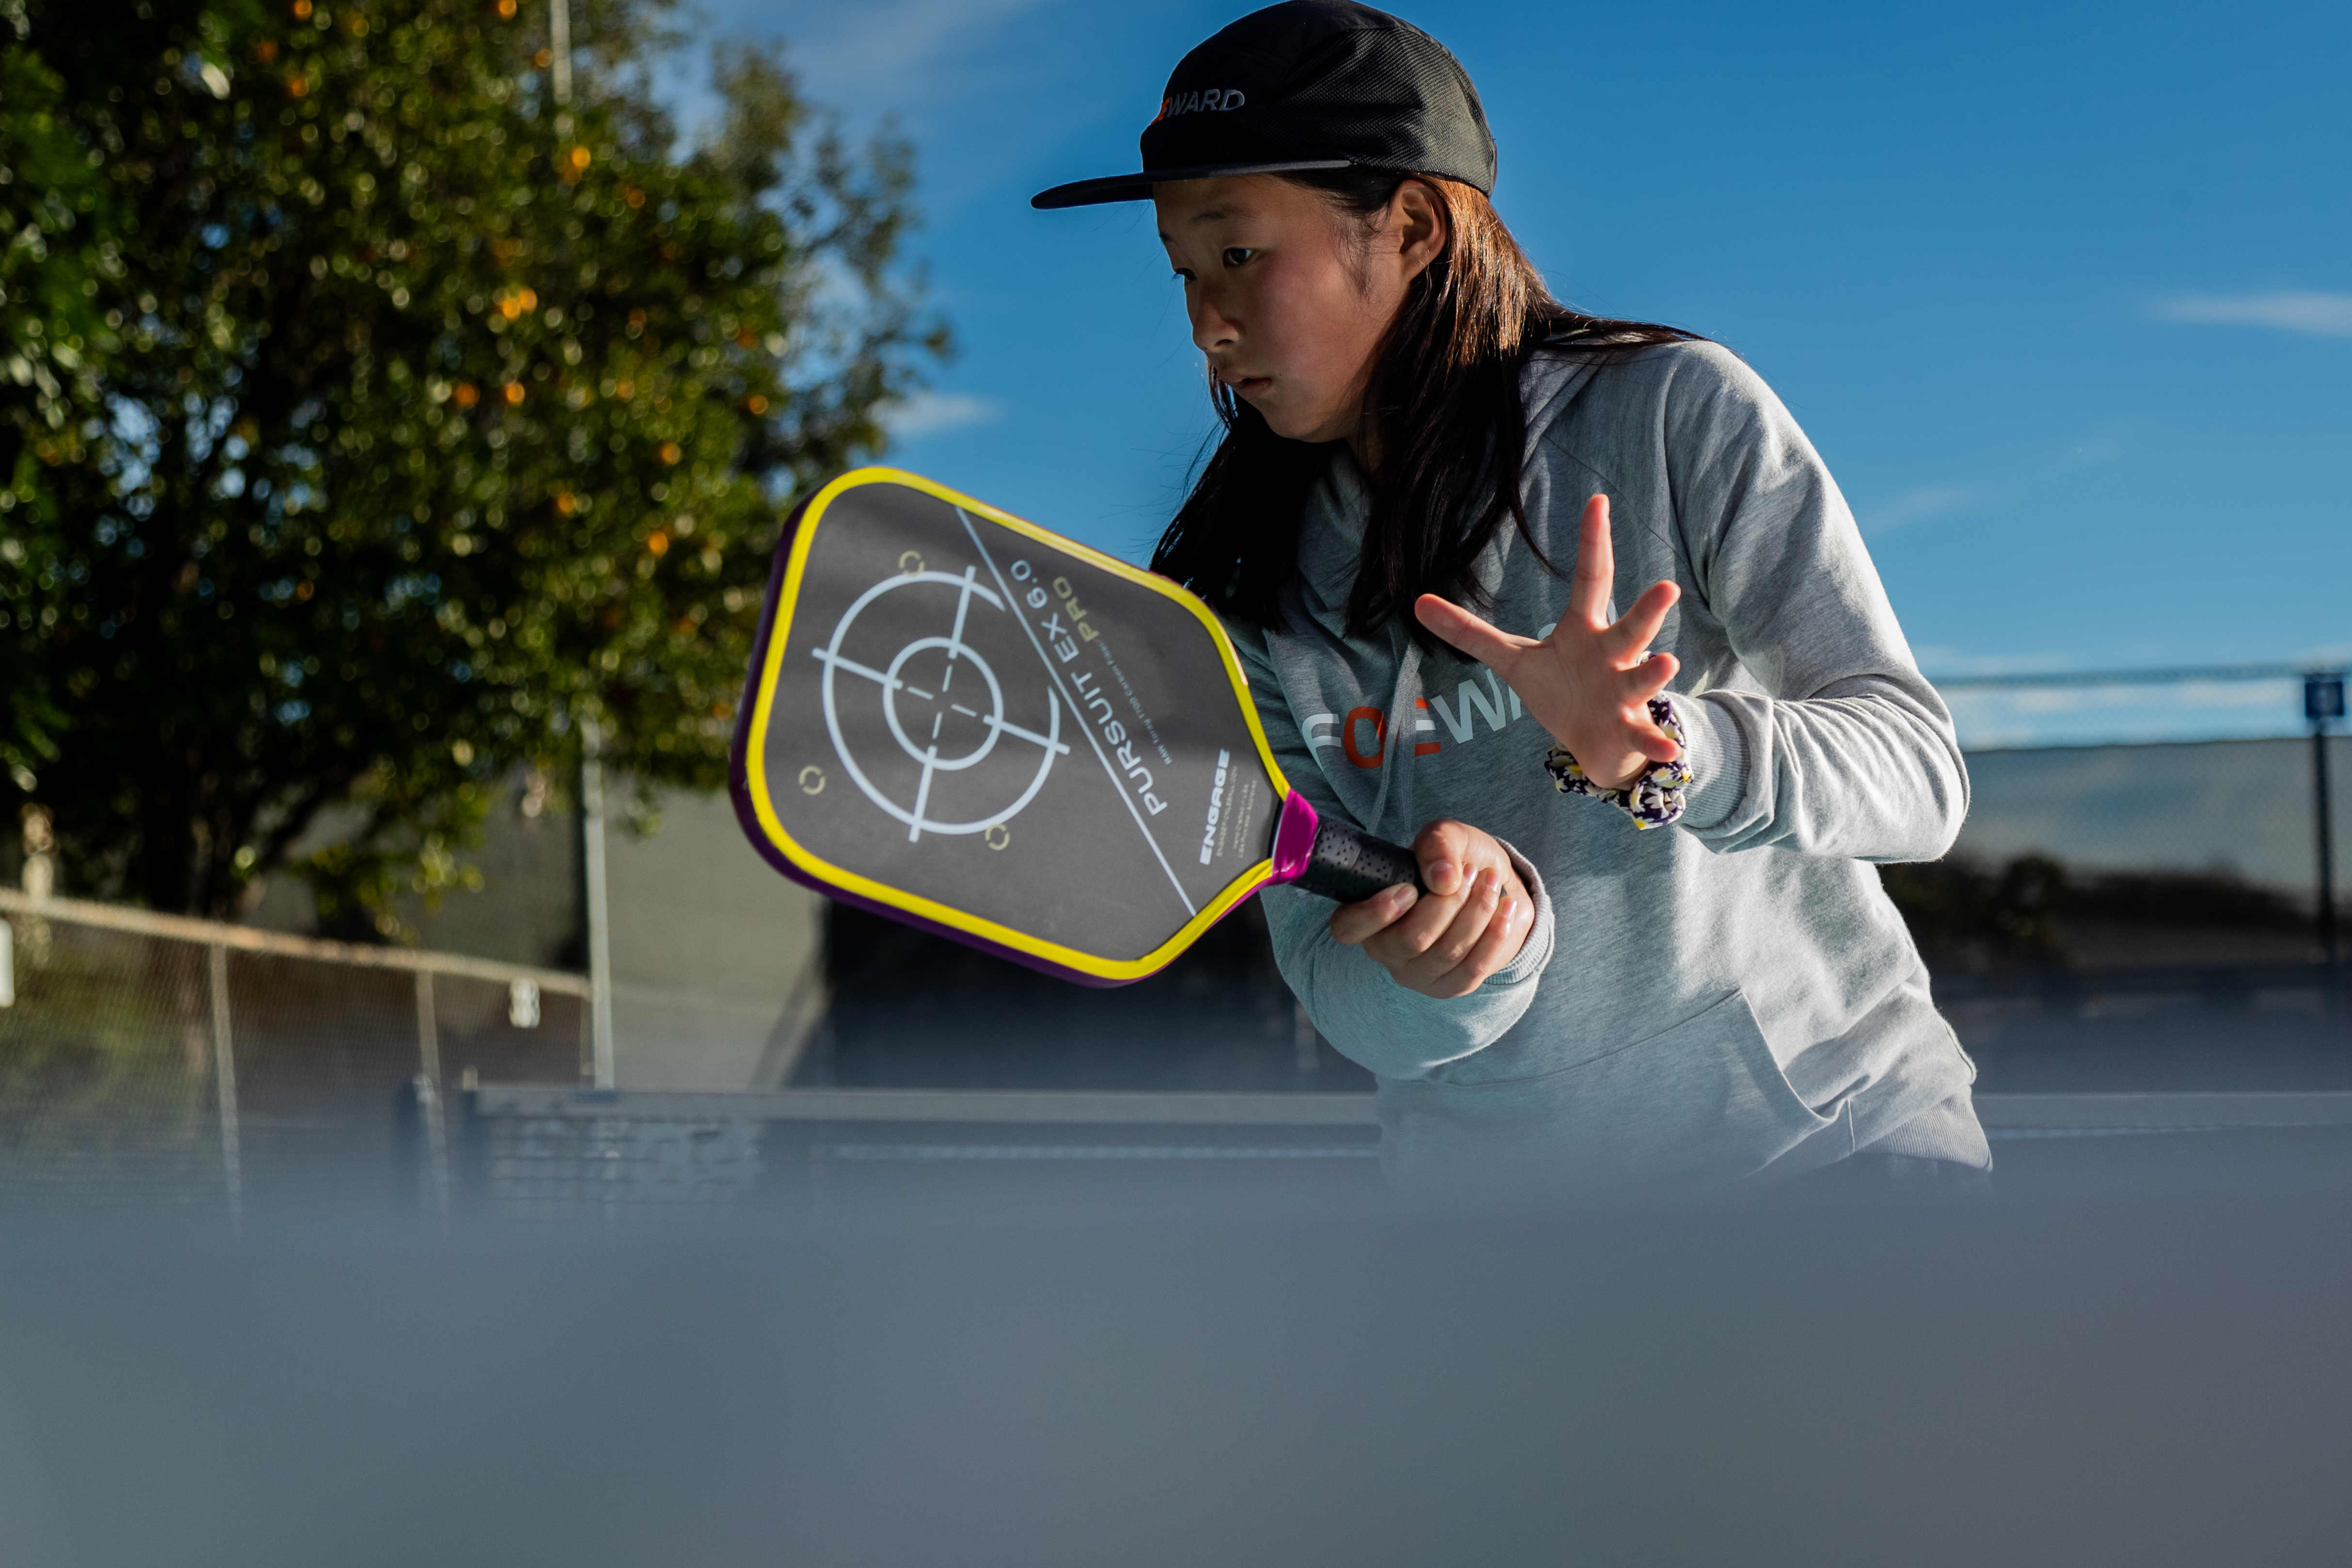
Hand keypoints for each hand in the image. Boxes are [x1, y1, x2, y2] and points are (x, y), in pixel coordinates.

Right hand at [1328, 820, 1533, 999]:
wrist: (1486, 884)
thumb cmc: (1451, 861)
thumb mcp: (1443, 837)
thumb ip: (1438, 845)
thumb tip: (1443, 879)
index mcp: (1365, 915)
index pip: (1348, 928)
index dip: (1374, 913)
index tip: (1410, 889)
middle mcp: (1385, 951)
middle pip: (1412, 939)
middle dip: (1449, 903)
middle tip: (1472, 872)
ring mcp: (1417, 974)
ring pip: (1448, 952)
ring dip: (1477, 912)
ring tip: (1492, 882)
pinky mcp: (1450, 986)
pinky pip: (1475, 968)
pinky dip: (1496, 935)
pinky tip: (1507, 908)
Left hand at [1413, 493, 1680, 790]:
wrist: (1594, 743)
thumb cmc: (1559, 690)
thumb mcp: (1511, 659)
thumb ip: (1470, 633)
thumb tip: (1417, 602)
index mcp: (1584, 631)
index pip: (1591, 579)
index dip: (1592, 541)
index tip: (1597, 501)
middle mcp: (1611, 655)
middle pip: (1630, 628)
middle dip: (1647, 609)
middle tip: (1667, 587)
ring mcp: (1624, 693)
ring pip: (1642, 678)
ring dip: (1653, 672)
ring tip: (1668, 661)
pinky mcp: (1629, 729)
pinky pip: (1644, 736)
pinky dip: (1656, 744)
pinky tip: (1667, 752)